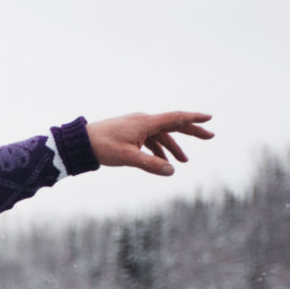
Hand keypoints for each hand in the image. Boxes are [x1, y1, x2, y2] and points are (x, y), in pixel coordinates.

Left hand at [88, 111, 211, 175]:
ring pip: (161, 135)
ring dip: (173, 147)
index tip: (210, 118)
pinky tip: (162, 161)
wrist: (79, 143)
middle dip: (192, 131)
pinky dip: (157, 149)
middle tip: (210, 136)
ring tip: (183, 161)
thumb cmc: (102, 147)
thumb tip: (172, 171)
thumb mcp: (128, 158)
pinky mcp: (128, 133)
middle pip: (173, 125)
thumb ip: (151, 164)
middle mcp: (143, 121)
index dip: (194, 118)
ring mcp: (136, 126)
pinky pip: (149, 140)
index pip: (176, 118)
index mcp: (146, 123)